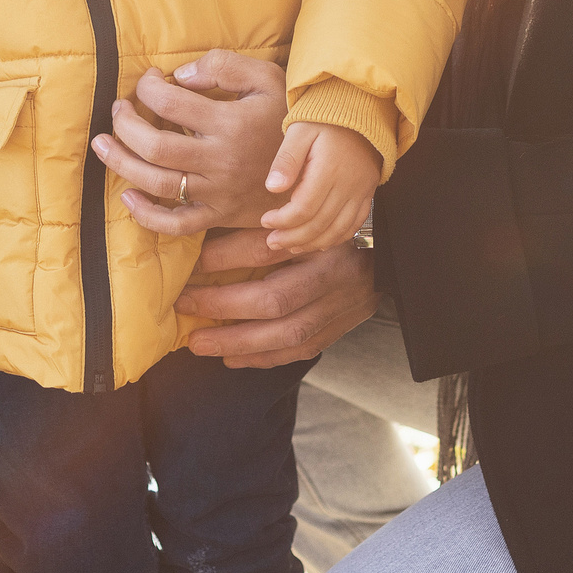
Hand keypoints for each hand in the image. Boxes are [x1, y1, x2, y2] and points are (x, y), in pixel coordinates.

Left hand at [90, 50, 287, 233]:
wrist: (317, 167)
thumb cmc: (286, 117)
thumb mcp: (267, 78)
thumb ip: (224, 66)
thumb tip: (180, 76)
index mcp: (230, 124)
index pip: (171, 103)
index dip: (148, 88)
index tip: (147, 80)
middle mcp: (221, 161)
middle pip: (154, 148)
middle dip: (125, 126)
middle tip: (118, 110)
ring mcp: (218, 193)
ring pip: (157, 184)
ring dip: (121, 164)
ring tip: (102, 145)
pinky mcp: (219, 216)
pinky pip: (176, 225)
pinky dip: (146, 216)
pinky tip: (128, 197)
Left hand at [175, 228, 377, 367]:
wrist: (388, 252)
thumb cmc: (332, 226)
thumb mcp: (301, 214)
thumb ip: (264, 223)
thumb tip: (207, 238)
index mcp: (321, 236)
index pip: (266, 247)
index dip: (225, 256)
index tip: (191, 262)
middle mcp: (334, 273)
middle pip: (275, 298)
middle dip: (223, 305)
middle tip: (184, 306)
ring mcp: (342, 306)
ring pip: (286, 334)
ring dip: (237, 342)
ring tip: (199, 343)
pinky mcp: (341, 328)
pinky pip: (300, 351)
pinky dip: (263, 358)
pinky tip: (232, 358)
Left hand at [260, 122, 380, 252]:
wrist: (361, 111)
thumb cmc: (325, 120)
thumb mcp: (299, 131)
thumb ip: (286, 160)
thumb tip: (272, 187)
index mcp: (329, 169)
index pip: (304, 209)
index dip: (282, 221)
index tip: (265, 220)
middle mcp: (348, 185)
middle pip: (320, 225)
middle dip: (292, 238)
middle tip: (271, 241)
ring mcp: (361, 192)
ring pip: (337, 231)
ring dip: (312, 243)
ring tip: (289, 246)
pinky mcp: (367, 194)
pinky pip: (354, 225)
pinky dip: (335, 238)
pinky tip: (317, 242)